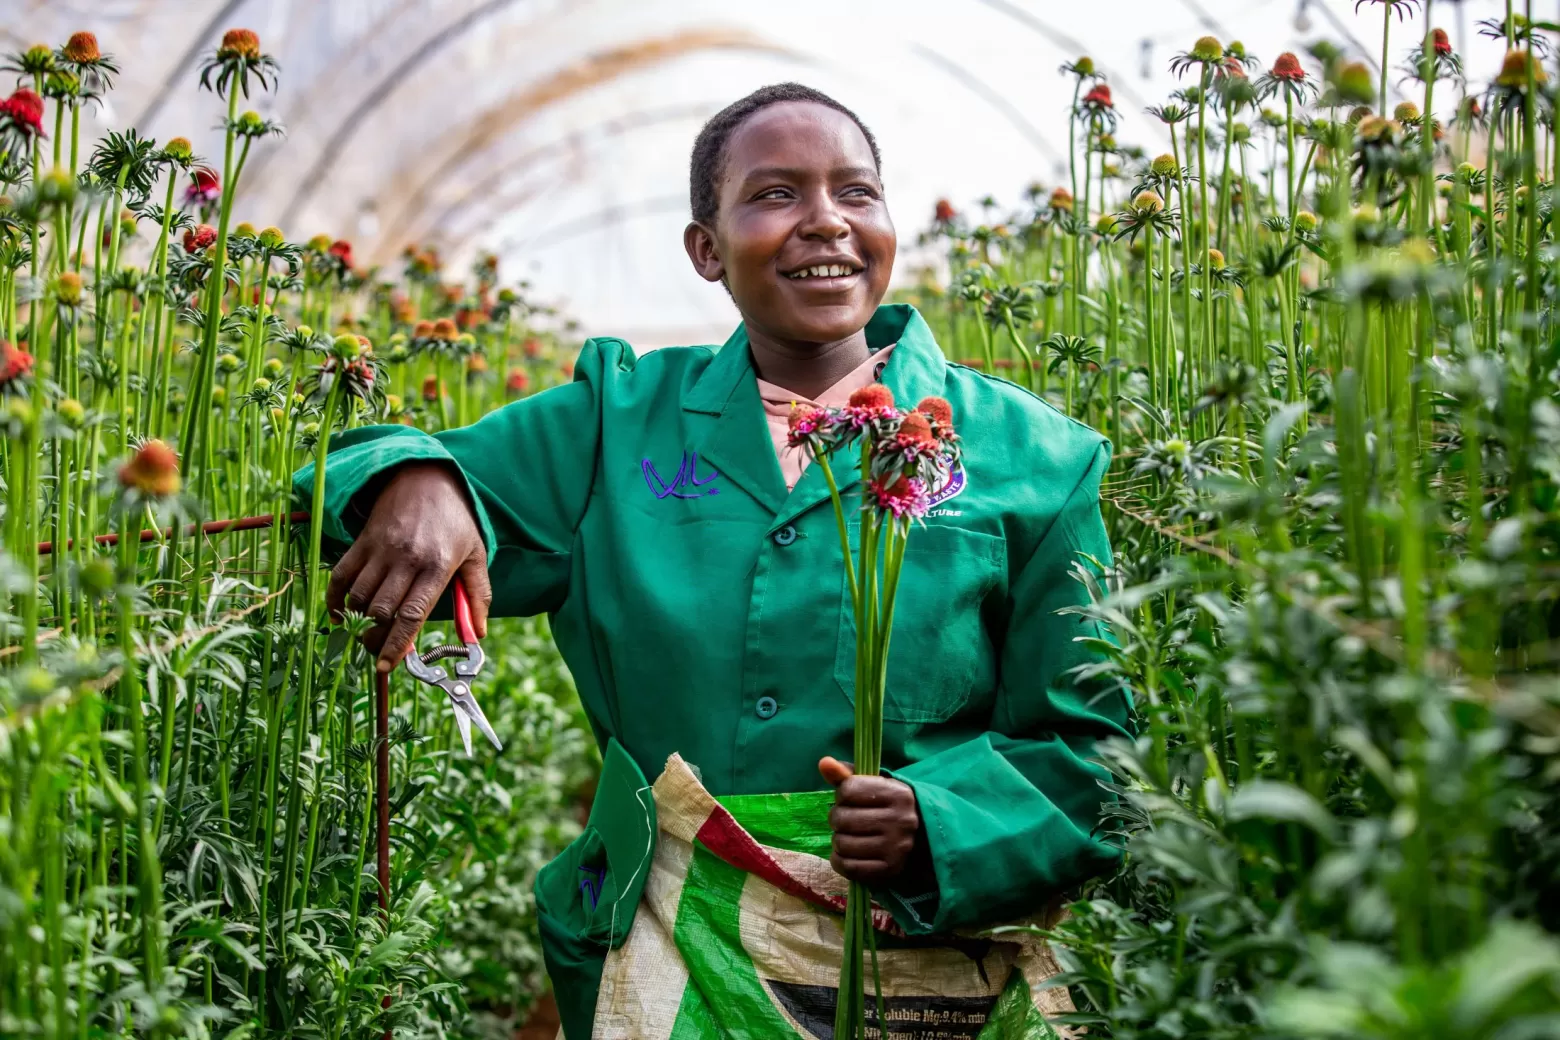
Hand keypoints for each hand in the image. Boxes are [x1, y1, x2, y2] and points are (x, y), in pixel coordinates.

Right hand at [325, 462, 490, 672]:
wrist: (424, 477)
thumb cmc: (454, 520)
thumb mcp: (476, 553)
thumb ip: (478, 594)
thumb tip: (478, 633)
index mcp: (437, 566)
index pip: (412, 614)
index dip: (397, 645)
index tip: (386, 666)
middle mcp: (407, 559)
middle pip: (382, 611)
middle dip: (376, 638)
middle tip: (377, 650)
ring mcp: (381, 549)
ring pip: (360, 597)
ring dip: (359, 620)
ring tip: (367, 630)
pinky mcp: (363, 541)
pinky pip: (341, 576)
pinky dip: (335, 600)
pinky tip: (341, 614)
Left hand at [819, 756, 922, 884]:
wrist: (921, 836)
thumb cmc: (888, 806)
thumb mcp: (873, 785)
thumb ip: (846, 774)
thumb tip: (824, 762)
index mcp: (898, 794)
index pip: (848, 790)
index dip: (842, 794)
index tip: (850, 799)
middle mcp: (901, 821)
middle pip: (842, 818)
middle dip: (837, 818)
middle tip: (847, 820)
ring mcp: (896, 848)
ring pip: (842, 844)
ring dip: (838, 840)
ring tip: (849, 836)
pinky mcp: (890, 870)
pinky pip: (848, 867)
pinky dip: (839, 860)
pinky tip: (846, 853)